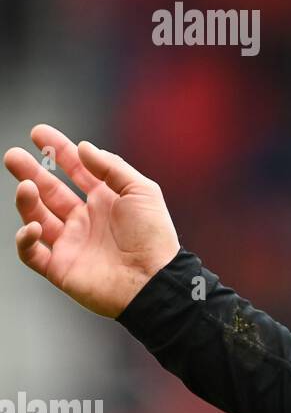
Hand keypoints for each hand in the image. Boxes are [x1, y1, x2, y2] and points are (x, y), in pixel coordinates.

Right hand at [4, 124, 180, 317]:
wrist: (153, 280)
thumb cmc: (154, 236)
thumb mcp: (141, 191)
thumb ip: (112, 167)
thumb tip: (84, 147)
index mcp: (105, 200)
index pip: (76, 170)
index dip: (58, 151)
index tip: (38, 132)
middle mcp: (85, 220)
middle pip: (49, 190)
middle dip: (30, 171)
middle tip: (13, 156)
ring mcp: (71, 243)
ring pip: (36, 217)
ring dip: (27, 201)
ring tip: (25, 185)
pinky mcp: (60, 267)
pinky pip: (31, 252)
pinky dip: (24, 239)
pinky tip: (30, 225)